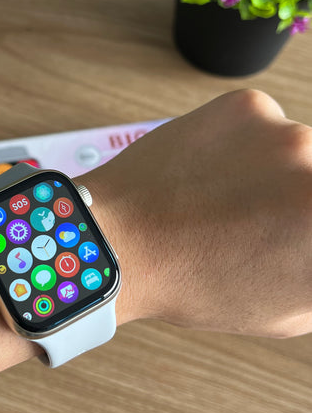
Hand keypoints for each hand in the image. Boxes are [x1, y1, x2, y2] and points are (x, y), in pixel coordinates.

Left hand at [89, 89, 311, 337]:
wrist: (120, 240)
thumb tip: (311, 240)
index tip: (295, 224)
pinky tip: (214, 172)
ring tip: (234, 199)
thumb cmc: (199, 285)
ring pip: (302, 150)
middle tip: (271, 217)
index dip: (304, 224)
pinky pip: (266, 124)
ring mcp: (288, 130)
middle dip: (304, 199)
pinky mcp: (248, 104)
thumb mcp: (292, 307)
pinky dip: (250, 146)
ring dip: (282, 171)